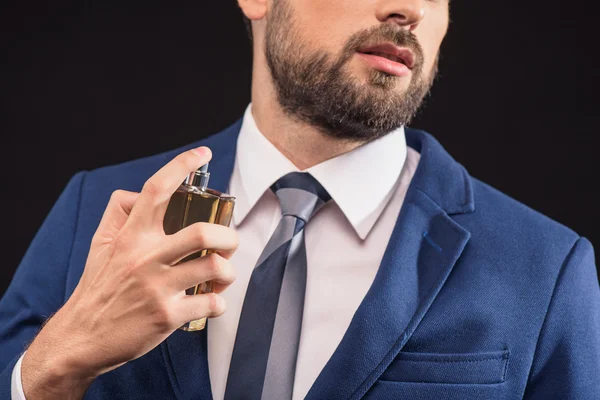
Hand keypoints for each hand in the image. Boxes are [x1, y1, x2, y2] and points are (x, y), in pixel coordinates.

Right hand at [21, 146, 238, 399]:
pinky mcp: (167, 316)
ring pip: (214, 267)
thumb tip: (139, 195)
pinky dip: (219, 303)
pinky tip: (210, 302)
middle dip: (228, 236)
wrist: (82, 337)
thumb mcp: (101, 245)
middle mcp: (145, 258)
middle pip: (202, 232)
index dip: (181, 165)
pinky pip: (211, 303)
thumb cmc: (98, 289)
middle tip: (229, 243)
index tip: (202, 154)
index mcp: (130, 237)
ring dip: (229, 272)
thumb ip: (118, 214)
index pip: (156, 190)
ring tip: (222, 275)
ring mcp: (158, 288)